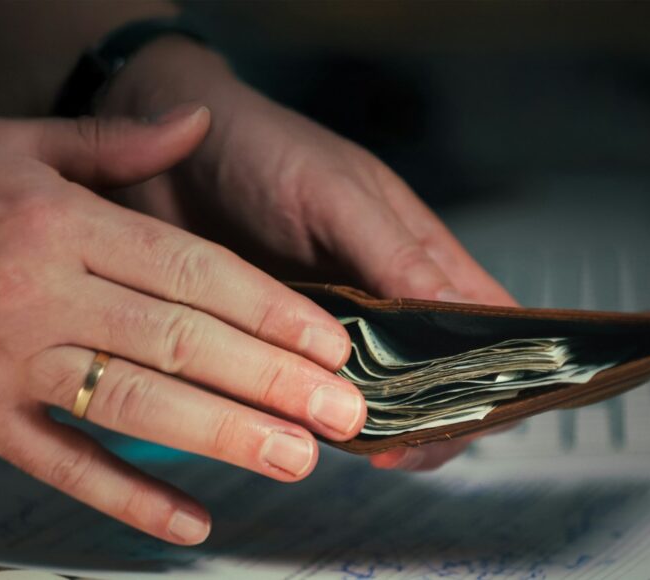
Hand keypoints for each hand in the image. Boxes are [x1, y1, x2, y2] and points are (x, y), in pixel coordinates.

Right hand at [0, 110, 365, 543]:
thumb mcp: (7, 141)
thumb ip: (113, 143)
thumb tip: (196, 123)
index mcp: (59, 223)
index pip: (189, 271)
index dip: (267, 309)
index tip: (329, 341)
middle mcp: (40, 295)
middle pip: (178, 343)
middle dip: (271, 380)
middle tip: (344, 412)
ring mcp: (5, 365)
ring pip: (132, 407)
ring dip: (222, 437)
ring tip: (296, 459)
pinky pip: (60, 466)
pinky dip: (127, 497)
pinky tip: (190, 522)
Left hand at [100, 39, 517, 469]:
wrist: (156, 152)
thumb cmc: (261, 148)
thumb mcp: (335, 193)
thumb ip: (395, 254)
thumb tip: (461, 314)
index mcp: (420, 254)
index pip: (488, 322)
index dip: (493, 369)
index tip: (469, 413)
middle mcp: (386, 297)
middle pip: (437, 375)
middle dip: (428, 417)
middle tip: (394, 448)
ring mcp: (333, 326)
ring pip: (374, 393)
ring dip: (368, 422)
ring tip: (345, 440)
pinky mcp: (280, 345)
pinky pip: (309, 392)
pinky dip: (311, 413)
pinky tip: (295, 426)